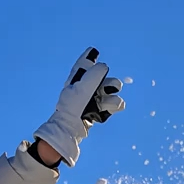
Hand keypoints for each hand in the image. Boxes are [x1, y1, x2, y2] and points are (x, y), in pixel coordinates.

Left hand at [34, 48, 124, 167]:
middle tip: (105, 88)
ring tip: (107, 103)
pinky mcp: (96, 111)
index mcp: (76, 80)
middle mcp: (84, 88)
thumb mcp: (82, 88)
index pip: (84, 63)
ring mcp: (91, 100)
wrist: (70, 131)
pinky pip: (112, 104)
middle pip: (103, 77)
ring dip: (112, 96)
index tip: (94, 52)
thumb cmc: (72, 108)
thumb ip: (94, 74)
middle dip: (109, 82)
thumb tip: (104, 67)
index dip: (89, 57)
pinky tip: (110, 108)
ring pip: (110, 91)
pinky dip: (113, 106)